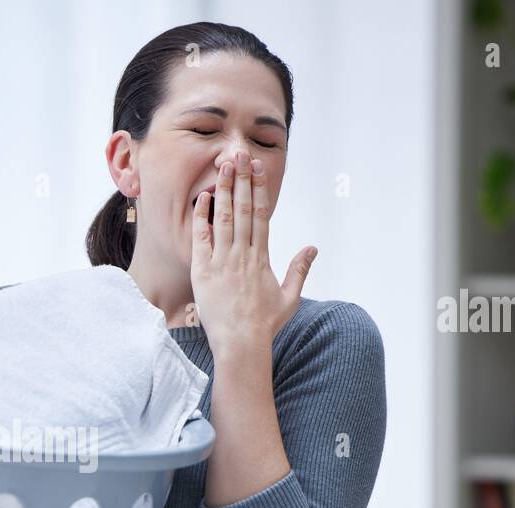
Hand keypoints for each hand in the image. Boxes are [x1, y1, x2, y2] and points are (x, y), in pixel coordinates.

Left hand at [190, 148, 316, 357]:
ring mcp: (222, 262)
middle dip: (242, 180)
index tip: (258, 169)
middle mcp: (243, 255)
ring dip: (224, 191)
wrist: (241, 344)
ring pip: (224, 219)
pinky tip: (203, 198)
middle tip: (239, 155)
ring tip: (223, 167)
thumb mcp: (289, 298)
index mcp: (262, 258)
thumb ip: (300, 270)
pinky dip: (202, 218)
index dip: (260, 189)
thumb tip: (313, 249)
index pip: (262, 215)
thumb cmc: (264, 325)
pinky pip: (202, 239)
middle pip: (244, 209)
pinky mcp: (203, 272)